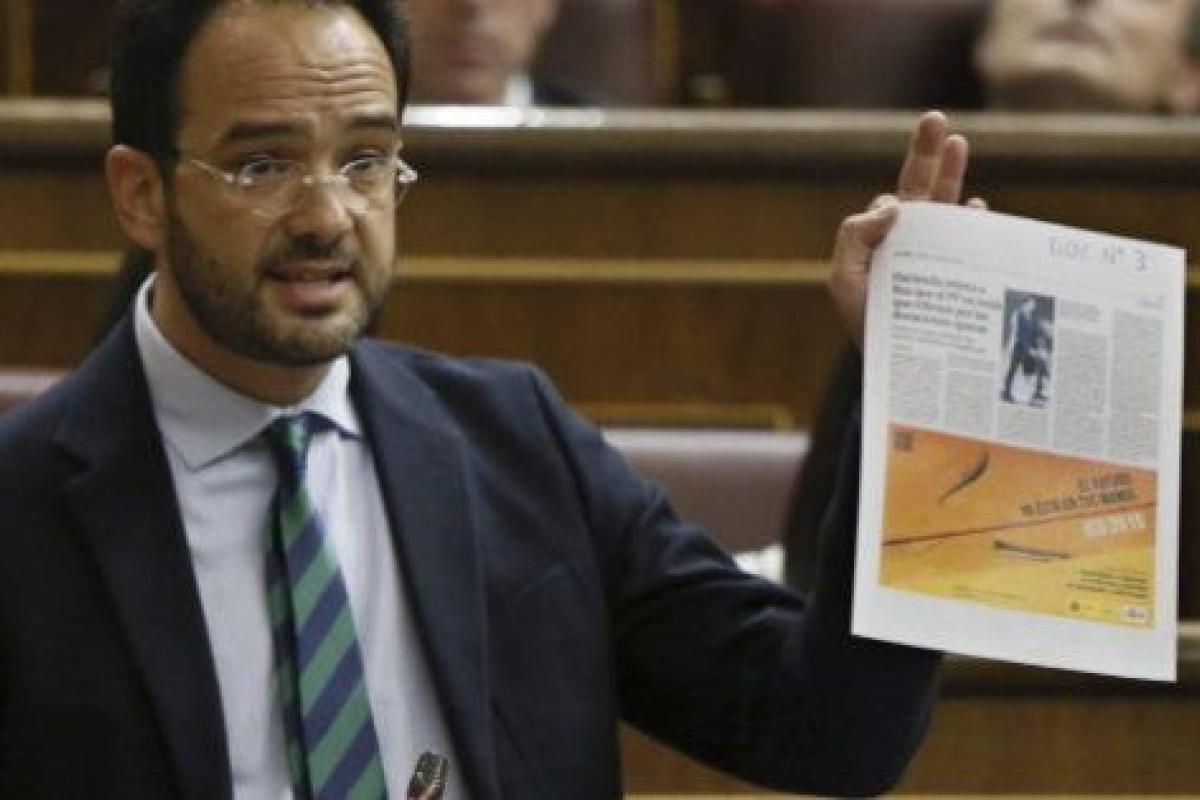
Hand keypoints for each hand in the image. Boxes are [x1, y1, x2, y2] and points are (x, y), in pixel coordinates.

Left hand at [827, 111, 983, 347]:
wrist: (894, 368)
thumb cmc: (866, 326)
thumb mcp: (844, 281)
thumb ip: (855, 238)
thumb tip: (893, 202)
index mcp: (881, 240)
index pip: (894, 198)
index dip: (902, 182)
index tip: (905, 184)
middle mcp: (910, 243)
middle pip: (922, 189)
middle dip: (929, 153)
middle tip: (936, 119)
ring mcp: (937, 256)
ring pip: (946, 207)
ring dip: (952, 175)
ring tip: (958, 143)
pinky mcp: (959, 273)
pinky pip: (970, 241)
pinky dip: (973, 223)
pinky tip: (976, 207)